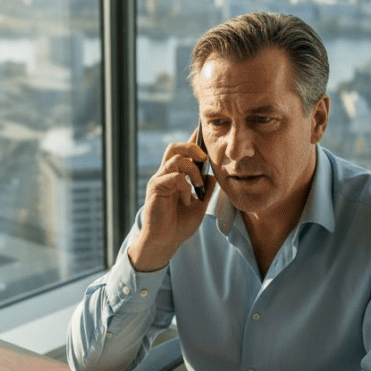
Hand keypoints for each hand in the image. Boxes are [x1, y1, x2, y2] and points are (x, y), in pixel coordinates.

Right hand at [128, 130, 214, 271]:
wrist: (166, 241)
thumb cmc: (179, 224)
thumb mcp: (200, 204)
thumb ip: (206, 189)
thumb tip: (215, 174)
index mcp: (175, 176)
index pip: (183, 152)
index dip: (192, 140)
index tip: (202, 129)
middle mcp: (165, 175)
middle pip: (174, 147)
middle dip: (191, 147)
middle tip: (204, 157)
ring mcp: (159, 181)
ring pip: (174, 159)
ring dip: (191, 168)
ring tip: (197, 183)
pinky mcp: (155, 189)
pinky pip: (171, 177)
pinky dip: (183, 183)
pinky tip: (187, 194)